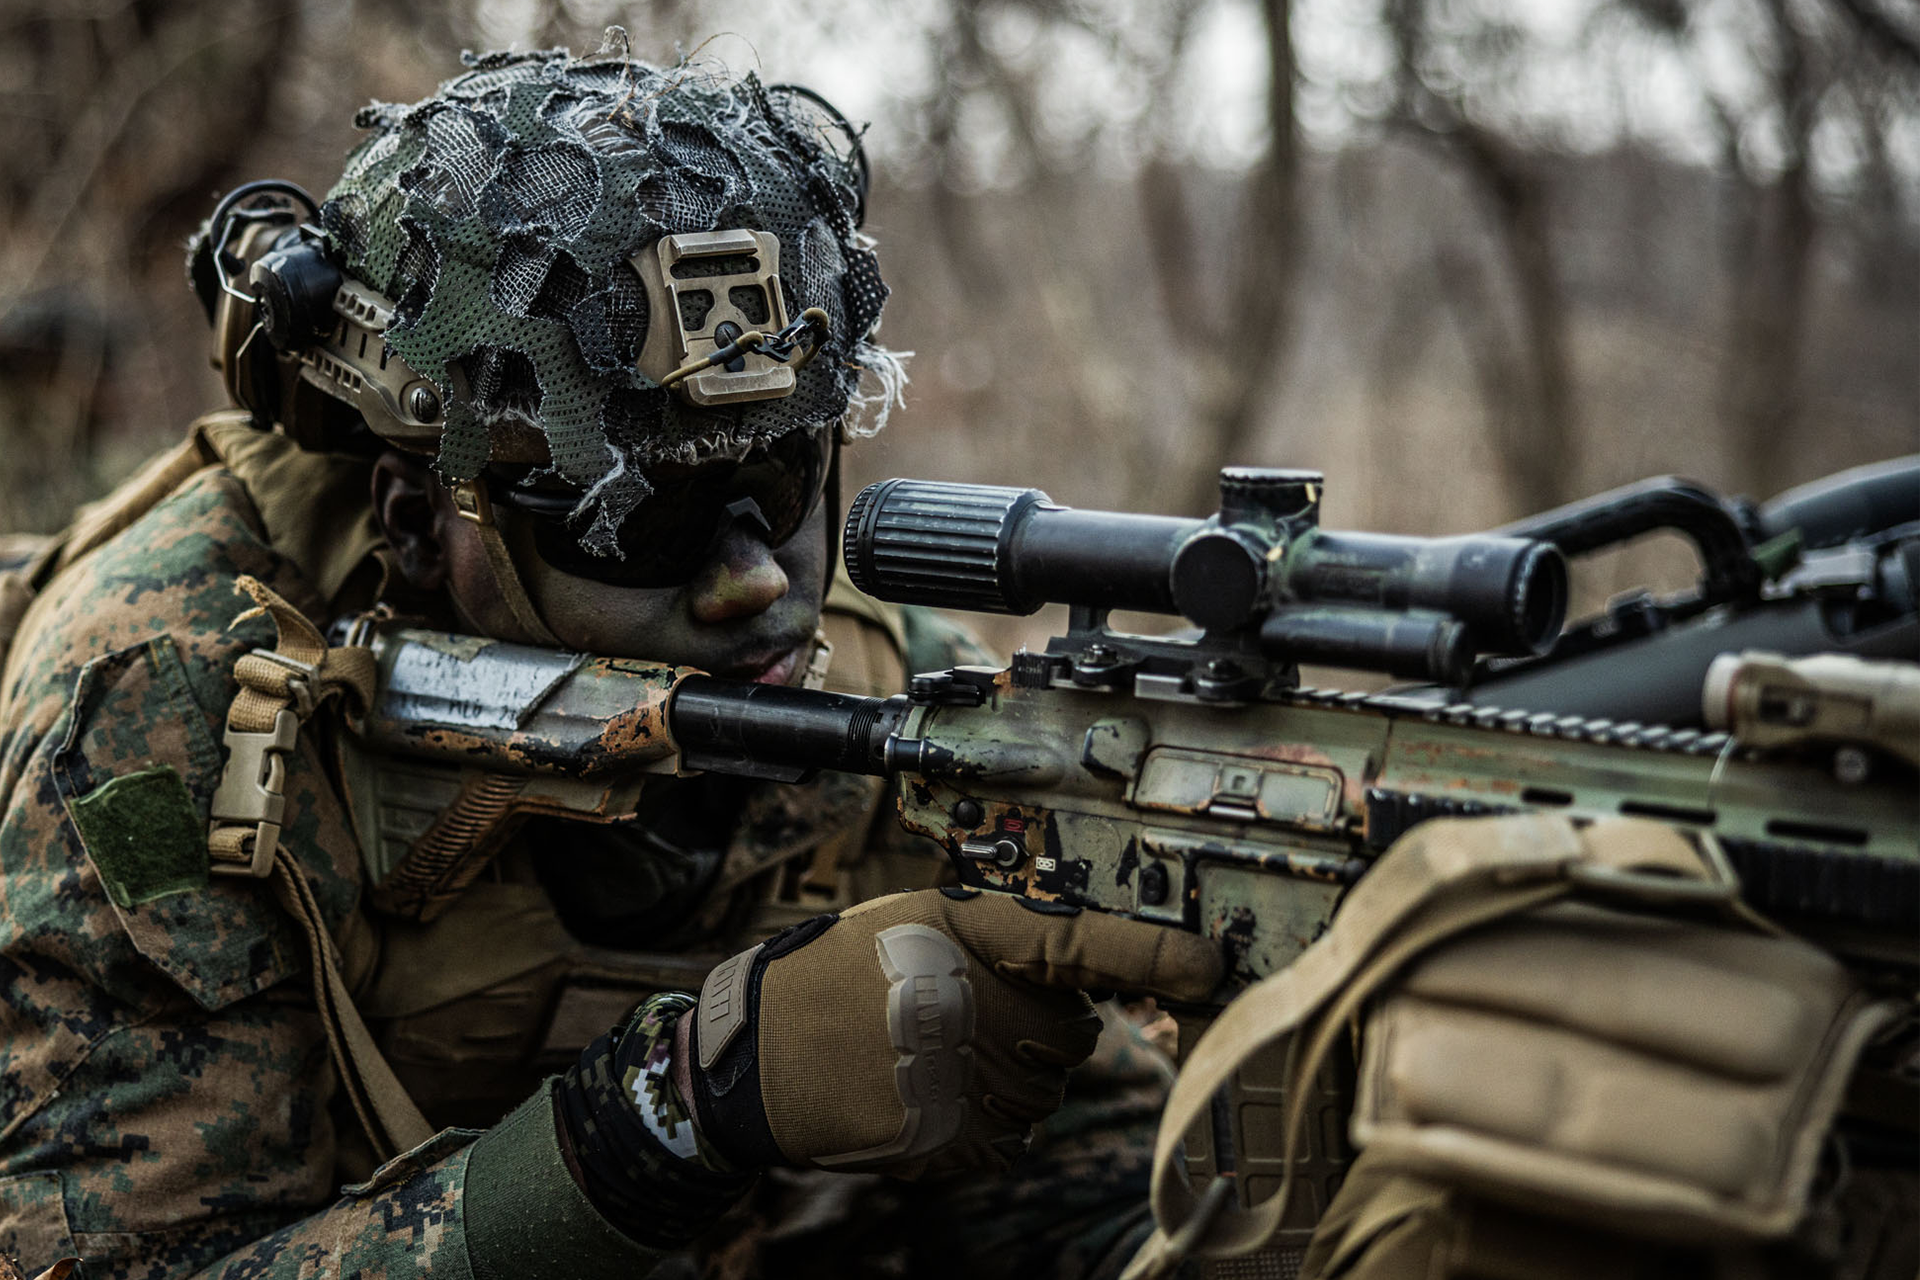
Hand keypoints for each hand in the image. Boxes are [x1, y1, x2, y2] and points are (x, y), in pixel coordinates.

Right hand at [678, 887, 1222, 1177]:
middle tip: (962, 1011)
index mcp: (970, 934)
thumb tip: (1087, 968)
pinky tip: (929, 1094)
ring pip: (1045, 1090)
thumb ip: (1007, 935)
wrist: (763, 1052)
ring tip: (933, 1053)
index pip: (1084, 942)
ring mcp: (964, 1075)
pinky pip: (1011, 1135)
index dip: (1154, 958)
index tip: (1210, 966)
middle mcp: (975, 1001)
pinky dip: (982, 1122)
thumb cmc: (844, 973)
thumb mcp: (921, 922)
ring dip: (1008, 1079)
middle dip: (1036, 1027)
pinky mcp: (953, 1136)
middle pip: (1071, 1033)